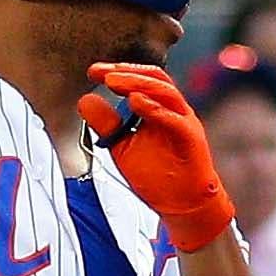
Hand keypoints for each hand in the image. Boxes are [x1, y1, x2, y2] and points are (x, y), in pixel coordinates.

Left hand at [80, 64, 234, 252]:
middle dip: (125, 72)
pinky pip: (174, 119)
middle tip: (100, 71)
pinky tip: (134, 101)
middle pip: (153, 78)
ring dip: (137, 83)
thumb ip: (106, 125)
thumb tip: (85, 99)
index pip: (138, 81)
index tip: (92, 71)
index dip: (116, 72)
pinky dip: (154, 108)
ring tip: (113, 80)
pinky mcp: (191, 138)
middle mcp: (173, 109)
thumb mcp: (122, 147)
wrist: (182, 204)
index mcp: (157, 108)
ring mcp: (184, 121)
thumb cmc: (157, 176)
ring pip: (165, 91)